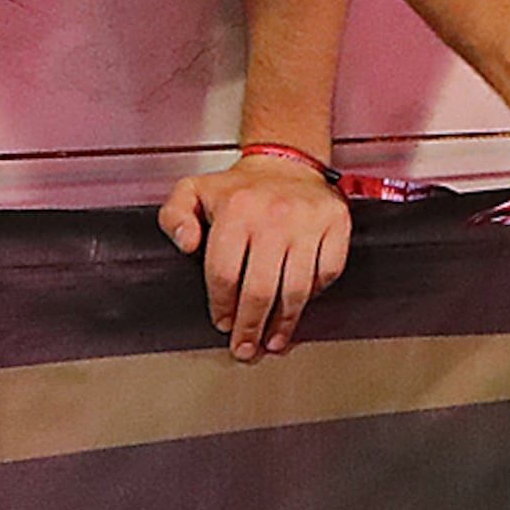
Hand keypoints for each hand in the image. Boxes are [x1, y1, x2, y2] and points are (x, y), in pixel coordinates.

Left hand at [157, 151, 351, 359]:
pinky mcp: (335, 223)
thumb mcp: (192, 192)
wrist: (286, 161)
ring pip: (296, 288)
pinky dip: (316, 293)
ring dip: (284, 322)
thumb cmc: (239, 187)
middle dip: (250, 327)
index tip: (222, 323)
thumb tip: (186, 244)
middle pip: (260, 289)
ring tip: (273, 341)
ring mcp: (308, 221)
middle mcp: (274, 216)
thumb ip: (174, 217)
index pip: (225, 274)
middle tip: (246, 348)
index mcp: (235, 210)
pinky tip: (301, 304)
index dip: (222, 306)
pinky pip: (328, 271)